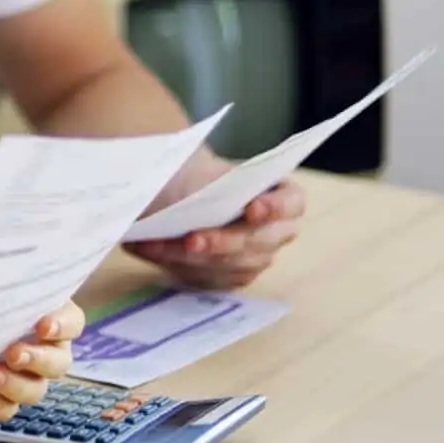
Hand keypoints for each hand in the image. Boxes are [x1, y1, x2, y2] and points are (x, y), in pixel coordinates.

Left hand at [0, 301, 83, 420]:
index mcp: (47, 311)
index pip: (72, 320)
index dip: (63, 325)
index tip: (43, 325)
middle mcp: (44, 345)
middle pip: (60, 362)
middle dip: (38, 360)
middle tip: (13, 353)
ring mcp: (25, 373)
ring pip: (36, 390)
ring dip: (15, 385)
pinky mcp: (1, 393)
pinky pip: (8, 409)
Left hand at [127, 161, 306, 288]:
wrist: (180, 193)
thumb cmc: (198, 175)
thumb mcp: (200, 165)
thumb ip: (201, 173)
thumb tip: (179, 179)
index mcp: (281, 196)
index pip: (292, 203)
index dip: (275, 208)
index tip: (251, 208)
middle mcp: (276, 232)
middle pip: (257, 242)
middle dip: (221, 242)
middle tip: (191, 239)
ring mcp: (255, 258)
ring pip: (232, 265)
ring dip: (192, 258)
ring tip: (155, 245)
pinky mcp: (230, 277)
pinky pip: (210, 278)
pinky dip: (178, 265)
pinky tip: (151, 251)